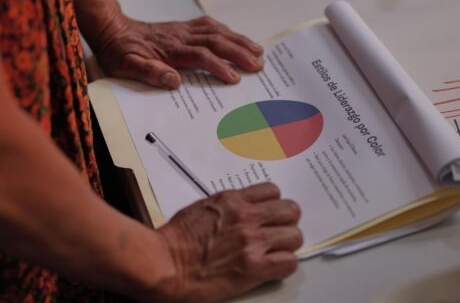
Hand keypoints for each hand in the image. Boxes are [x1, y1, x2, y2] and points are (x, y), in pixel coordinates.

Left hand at [90, 14, 264, 88]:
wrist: (111, 29)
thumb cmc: (119, 52)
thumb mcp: (126, 66)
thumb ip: (149, 72)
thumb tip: (174, 80)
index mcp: (169, 49)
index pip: (200, 56)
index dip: (218, 67)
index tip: (234, 79)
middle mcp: (180, 36)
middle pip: (215, 41)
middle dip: (239, 52)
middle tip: (259, 65)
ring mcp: (183, 29)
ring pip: (217, 31)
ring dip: (238, 40)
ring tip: (258, 50)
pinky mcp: (182, 27)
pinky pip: (209, 25)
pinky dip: (226, 30)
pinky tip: (236, 36)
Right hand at [153, 183, 301, 302]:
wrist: (165, 263)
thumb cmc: (175, 239)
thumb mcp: (203, 207)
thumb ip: (228, 206)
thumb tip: (242, 208)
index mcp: (232, 200)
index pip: (273, 192)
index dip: (274, 204)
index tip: (271, 213)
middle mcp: (246, 217)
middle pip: (290, 211)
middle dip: (286, 222)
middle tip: (278, 232)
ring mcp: (252, 242)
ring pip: (294, 236)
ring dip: (287, 244)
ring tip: (277, 251)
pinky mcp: (254, 267)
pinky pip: (289, 262)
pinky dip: (284, 264)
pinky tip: (273, 266)